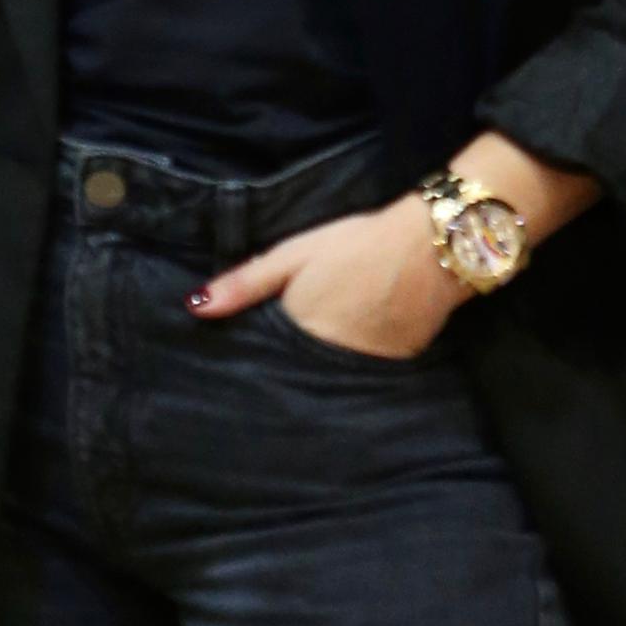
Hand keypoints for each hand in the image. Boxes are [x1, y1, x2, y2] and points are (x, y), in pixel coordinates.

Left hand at [188, 194, 455, 355]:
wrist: (431, 246)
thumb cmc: (356, 244)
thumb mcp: (293, 254)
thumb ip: (244, 284)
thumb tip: (193, 307)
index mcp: (298, 331)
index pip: (264, 362)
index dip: (255, 362)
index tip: (242, 365)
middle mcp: (328, 359)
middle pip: (295, 375)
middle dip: (285, 372)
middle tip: (284, 361)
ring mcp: (365, 368)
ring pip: (328, 381)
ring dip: (320, 374)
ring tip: (320, 358)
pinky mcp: (395, 367)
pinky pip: (363, 377)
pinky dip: (354, 369)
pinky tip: (354, 353)